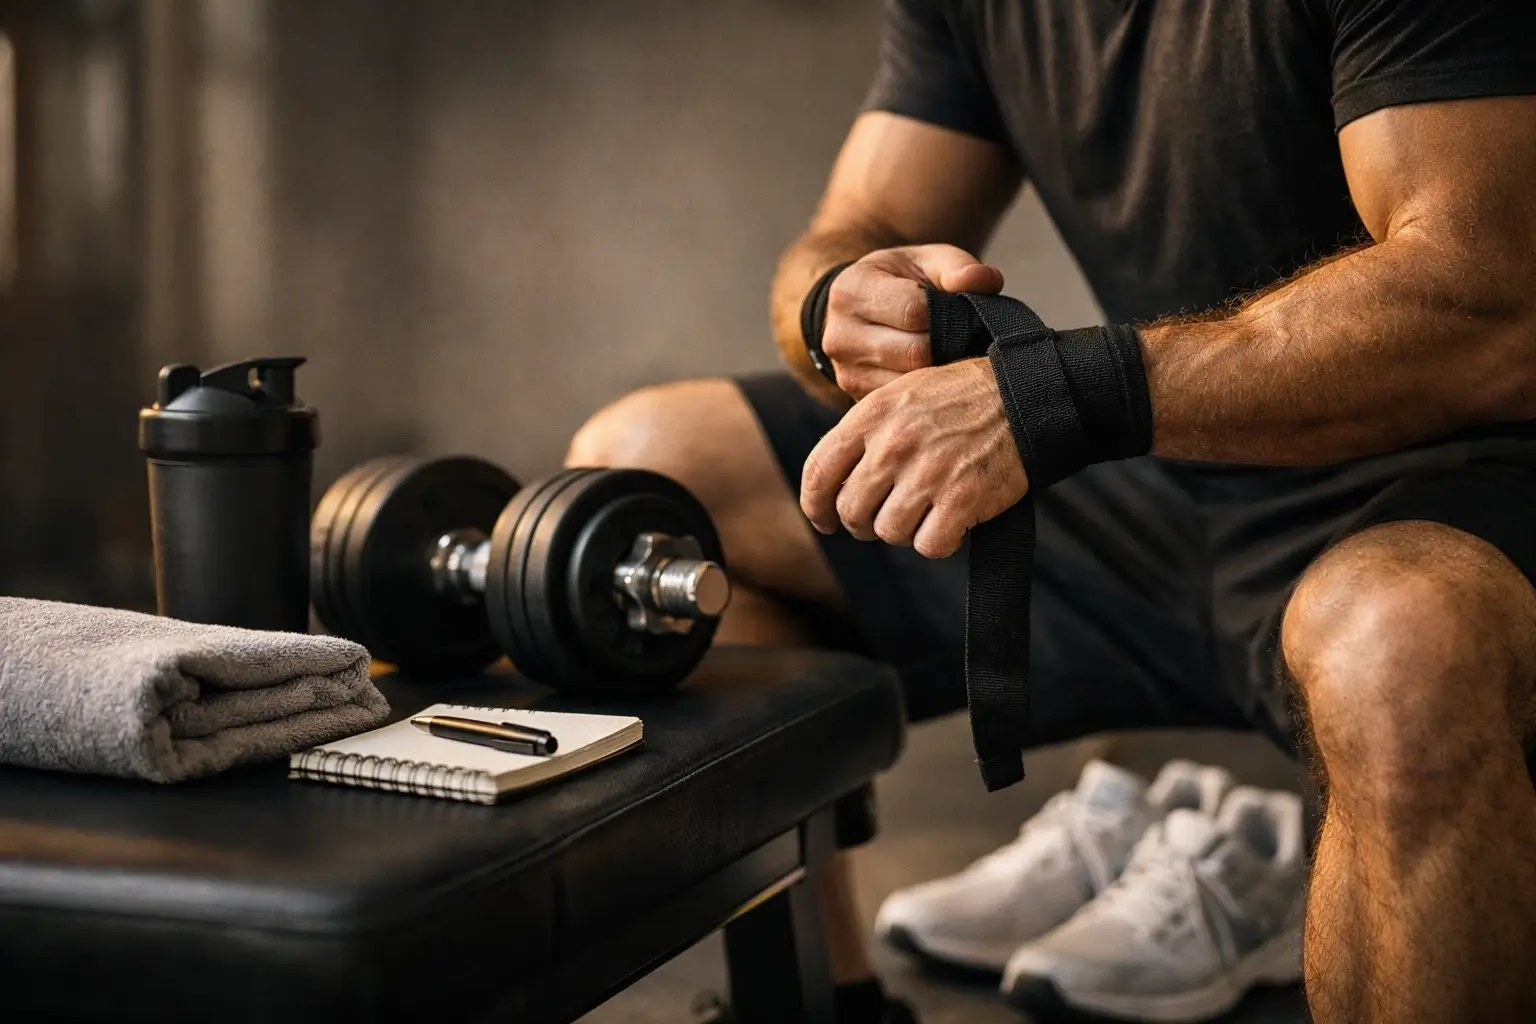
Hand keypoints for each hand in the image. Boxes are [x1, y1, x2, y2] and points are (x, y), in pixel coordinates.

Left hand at [800, 358, 1028, 558]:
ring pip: (888, 532)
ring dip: (904, 531)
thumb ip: (863, 436)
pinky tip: (950, 524)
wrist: (1020, 396)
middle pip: (851, 511)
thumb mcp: (899, 396)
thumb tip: (833, 486)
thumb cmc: (957, 399)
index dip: (815, 506)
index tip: (824, 521)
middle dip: (863, 523)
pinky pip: (929, 546)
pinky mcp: (961, 498)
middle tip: (883, 518)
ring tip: (924, 512)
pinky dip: (939, 542)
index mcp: (871, 416)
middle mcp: (893, 445)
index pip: (819, 472)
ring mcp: (928, 473)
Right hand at [823, 244, 1003, 399]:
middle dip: (948, 346)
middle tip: (967, 340)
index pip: (912, 310)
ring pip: (912, 384)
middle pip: (914, 353)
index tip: (959, 312)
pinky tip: (939, 376)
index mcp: (850, 291)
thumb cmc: (900, 282)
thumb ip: (957, 265)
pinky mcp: (858, 398)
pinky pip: (906, 402)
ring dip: (941, 373)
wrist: (862, 310)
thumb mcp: (925, 261)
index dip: (946, 314)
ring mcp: (846, 373)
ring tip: (955, 357)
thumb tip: (986, 281)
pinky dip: (929, 391)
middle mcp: (839, 335)